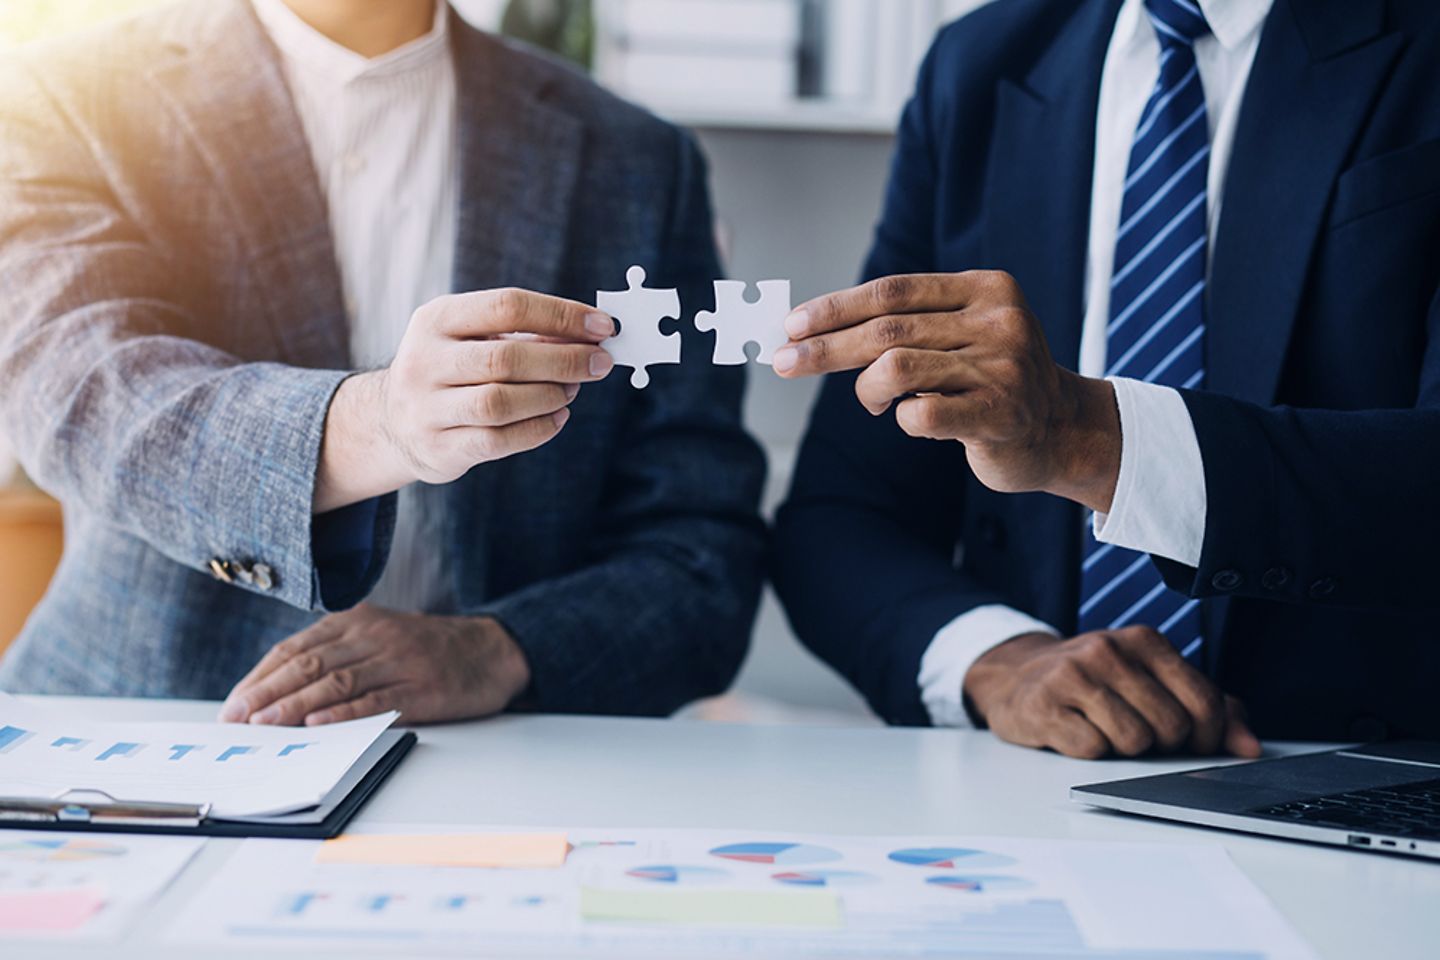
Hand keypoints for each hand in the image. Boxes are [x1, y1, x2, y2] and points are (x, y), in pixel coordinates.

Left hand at [217, 604, 530, 725]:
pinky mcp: (421, 688)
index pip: (295, 648)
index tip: (234, 703)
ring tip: (265, 724)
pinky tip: (318, 722)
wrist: (490, 651)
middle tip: (238, 718)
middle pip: (309, 663)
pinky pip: (375, 700)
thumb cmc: (426, 649)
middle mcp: (373, 636)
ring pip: (336, 681)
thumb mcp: (377, 637)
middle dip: (267, 693)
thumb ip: (335, 655)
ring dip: (295, 704)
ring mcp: (398, 661)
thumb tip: (277, 693)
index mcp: (356, 621)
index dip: (260, 677)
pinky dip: (343, 712)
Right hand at [316, 289, 616, 512]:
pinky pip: (499, 440)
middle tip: (600, 363)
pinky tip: (558, 417)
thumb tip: (590, 336)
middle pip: (505, 358)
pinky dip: (538, 429)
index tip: (603, 326)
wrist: (393, 422)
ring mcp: (426, 407)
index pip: (507, 306)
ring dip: (550, 395)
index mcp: (436, 319)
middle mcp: (424, 360)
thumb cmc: (451, 369)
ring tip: (573, 389)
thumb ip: (523, 334)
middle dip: (564, 360)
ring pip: (501, 402)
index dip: (561, 315)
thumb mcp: (472, 337)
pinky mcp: (439, 447)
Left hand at [773, 272, 1122, 513]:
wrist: (1062, 430)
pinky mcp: (1000, 415)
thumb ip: (908, 326)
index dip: (836, 307)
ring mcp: (1002, 368)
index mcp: (986, 289)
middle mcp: (998, 321)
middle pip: (887, 328)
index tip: (792, 324)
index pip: (893, 291)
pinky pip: (920, 415)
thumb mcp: (964, 335)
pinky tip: (913, 420)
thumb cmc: (993, 381)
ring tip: (876, 401)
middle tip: (783, 361)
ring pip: (896, 367)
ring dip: (868, 389)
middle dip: (825, 347)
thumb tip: (814, 330)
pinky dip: (903, 419)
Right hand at [963, 627, 1261, 759]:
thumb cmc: (1095, 683)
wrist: (1017, 677)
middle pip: (1170, 726)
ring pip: (1133, 741)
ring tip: (1105, 729)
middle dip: (1161, 744)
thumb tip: (1250, 746)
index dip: (1208, 737)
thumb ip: (1208, 708)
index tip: (1192, 743)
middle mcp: (1108, 650)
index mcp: (1145, 641)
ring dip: (1124, 750)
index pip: (1204, 701)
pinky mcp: (1043, 704)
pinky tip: (1076, 731)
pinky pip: (1092, 750)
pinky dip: (1089, 751)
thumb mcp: (1152, 681)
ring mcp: (1072, 675)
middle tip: (1139, 732)